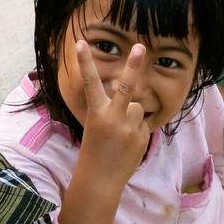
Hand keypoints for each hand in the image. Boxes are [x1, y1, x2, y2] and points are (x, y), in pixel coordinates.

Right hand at [75, 40, 150, 187]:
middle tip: (141, 47)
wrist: (100, 180)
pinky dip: (136, 131)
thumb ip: (112, 110)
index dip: (85, 62)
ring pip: (136, 108)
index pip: (90, 83)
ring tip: (120, 135)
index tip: (80, 43)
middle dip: (133, 65)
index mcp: (97, 113)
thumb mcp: (96, 126)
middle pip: (125, 87)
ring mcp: (129, 128)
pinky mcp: (142, 137)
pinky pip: (142, 125)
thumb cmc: (95, 151)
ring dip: (131, 117)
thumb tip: (130, 99)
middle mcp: (113, 118)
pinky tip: (127, 145)